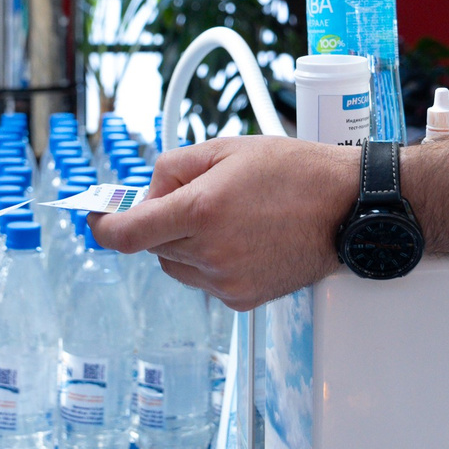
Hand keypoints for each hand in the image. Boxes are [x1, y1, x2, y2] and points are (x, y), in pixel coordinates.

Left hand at [93, 135, 355, 309]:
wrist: (349, 209)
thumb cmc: (297, 173)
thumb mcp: (227, 149)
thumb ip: (173, 167)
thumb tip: (146, 192)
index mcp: (200, 210)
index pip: (126, 234)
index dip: (103, 227)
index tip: (99, 217)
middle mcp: (209, 252)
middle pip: (152, 247)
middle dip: (160, 223)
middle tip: (192, 199)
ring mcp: (226, 281)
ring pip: (177, 266)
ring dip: (183, 244)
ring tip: (226, 218)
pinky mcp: (243, 299)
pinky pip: (205, 282)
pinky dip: (210, 263)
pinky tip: (243, 240)